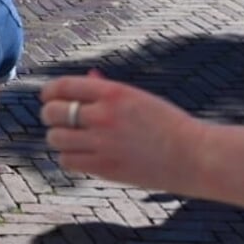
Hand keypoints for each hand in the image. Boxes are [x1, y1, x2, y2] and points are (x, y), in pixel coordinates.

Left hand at [39, 72, 206, 191]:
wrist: (194, 155)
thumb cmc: (167, 124)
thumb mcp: (138, 99)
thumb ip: (109, 88)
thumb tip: (88, 76)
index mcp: (113, 92)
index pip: (63, 86)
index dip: (50, 92)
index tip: (49, 98)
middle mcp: (104, 115)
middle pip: (53, 112)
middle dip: (51, 115)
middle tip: (58, 120)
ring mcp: (103, 143)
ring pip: (55, 138)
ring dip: (59, 138)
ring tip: (71, 139)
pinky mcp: (105, 167)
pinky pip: (67, 161)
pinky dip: (68, 158)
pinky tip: (80, 156)